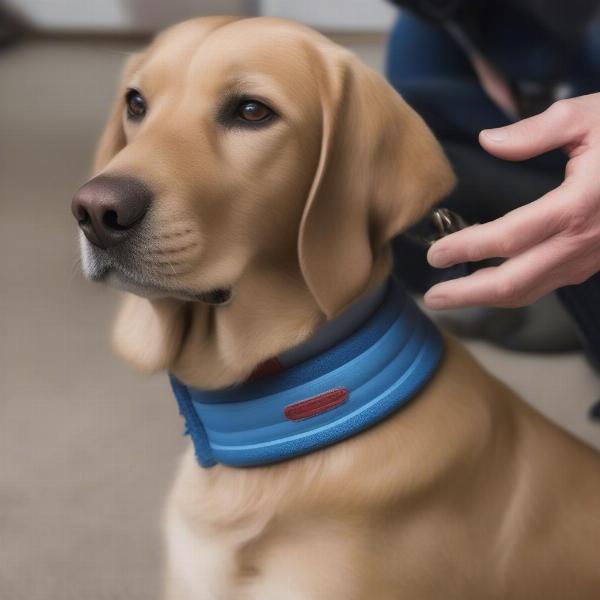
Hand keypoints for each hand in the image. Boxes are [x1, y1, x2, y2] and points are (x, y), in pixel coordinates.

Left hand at [424, 93, 599, 309]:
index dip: (466, 248)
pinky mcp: (593, 260)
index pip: (507, 238)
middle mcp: (581, 241)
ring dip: (487, 298)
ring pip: (531, 290)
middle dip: (468, 293)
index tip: (435, 254)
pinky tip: (490, 285)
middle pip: (514, 282)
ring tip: (452, 298)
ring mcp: (589, 257)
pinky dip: (513, 290)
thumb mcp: (589, 116)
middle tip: (432, 297)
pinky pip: (547, 284)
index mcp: (576, 206)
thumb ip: (535, 132)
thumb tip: (490, 141)